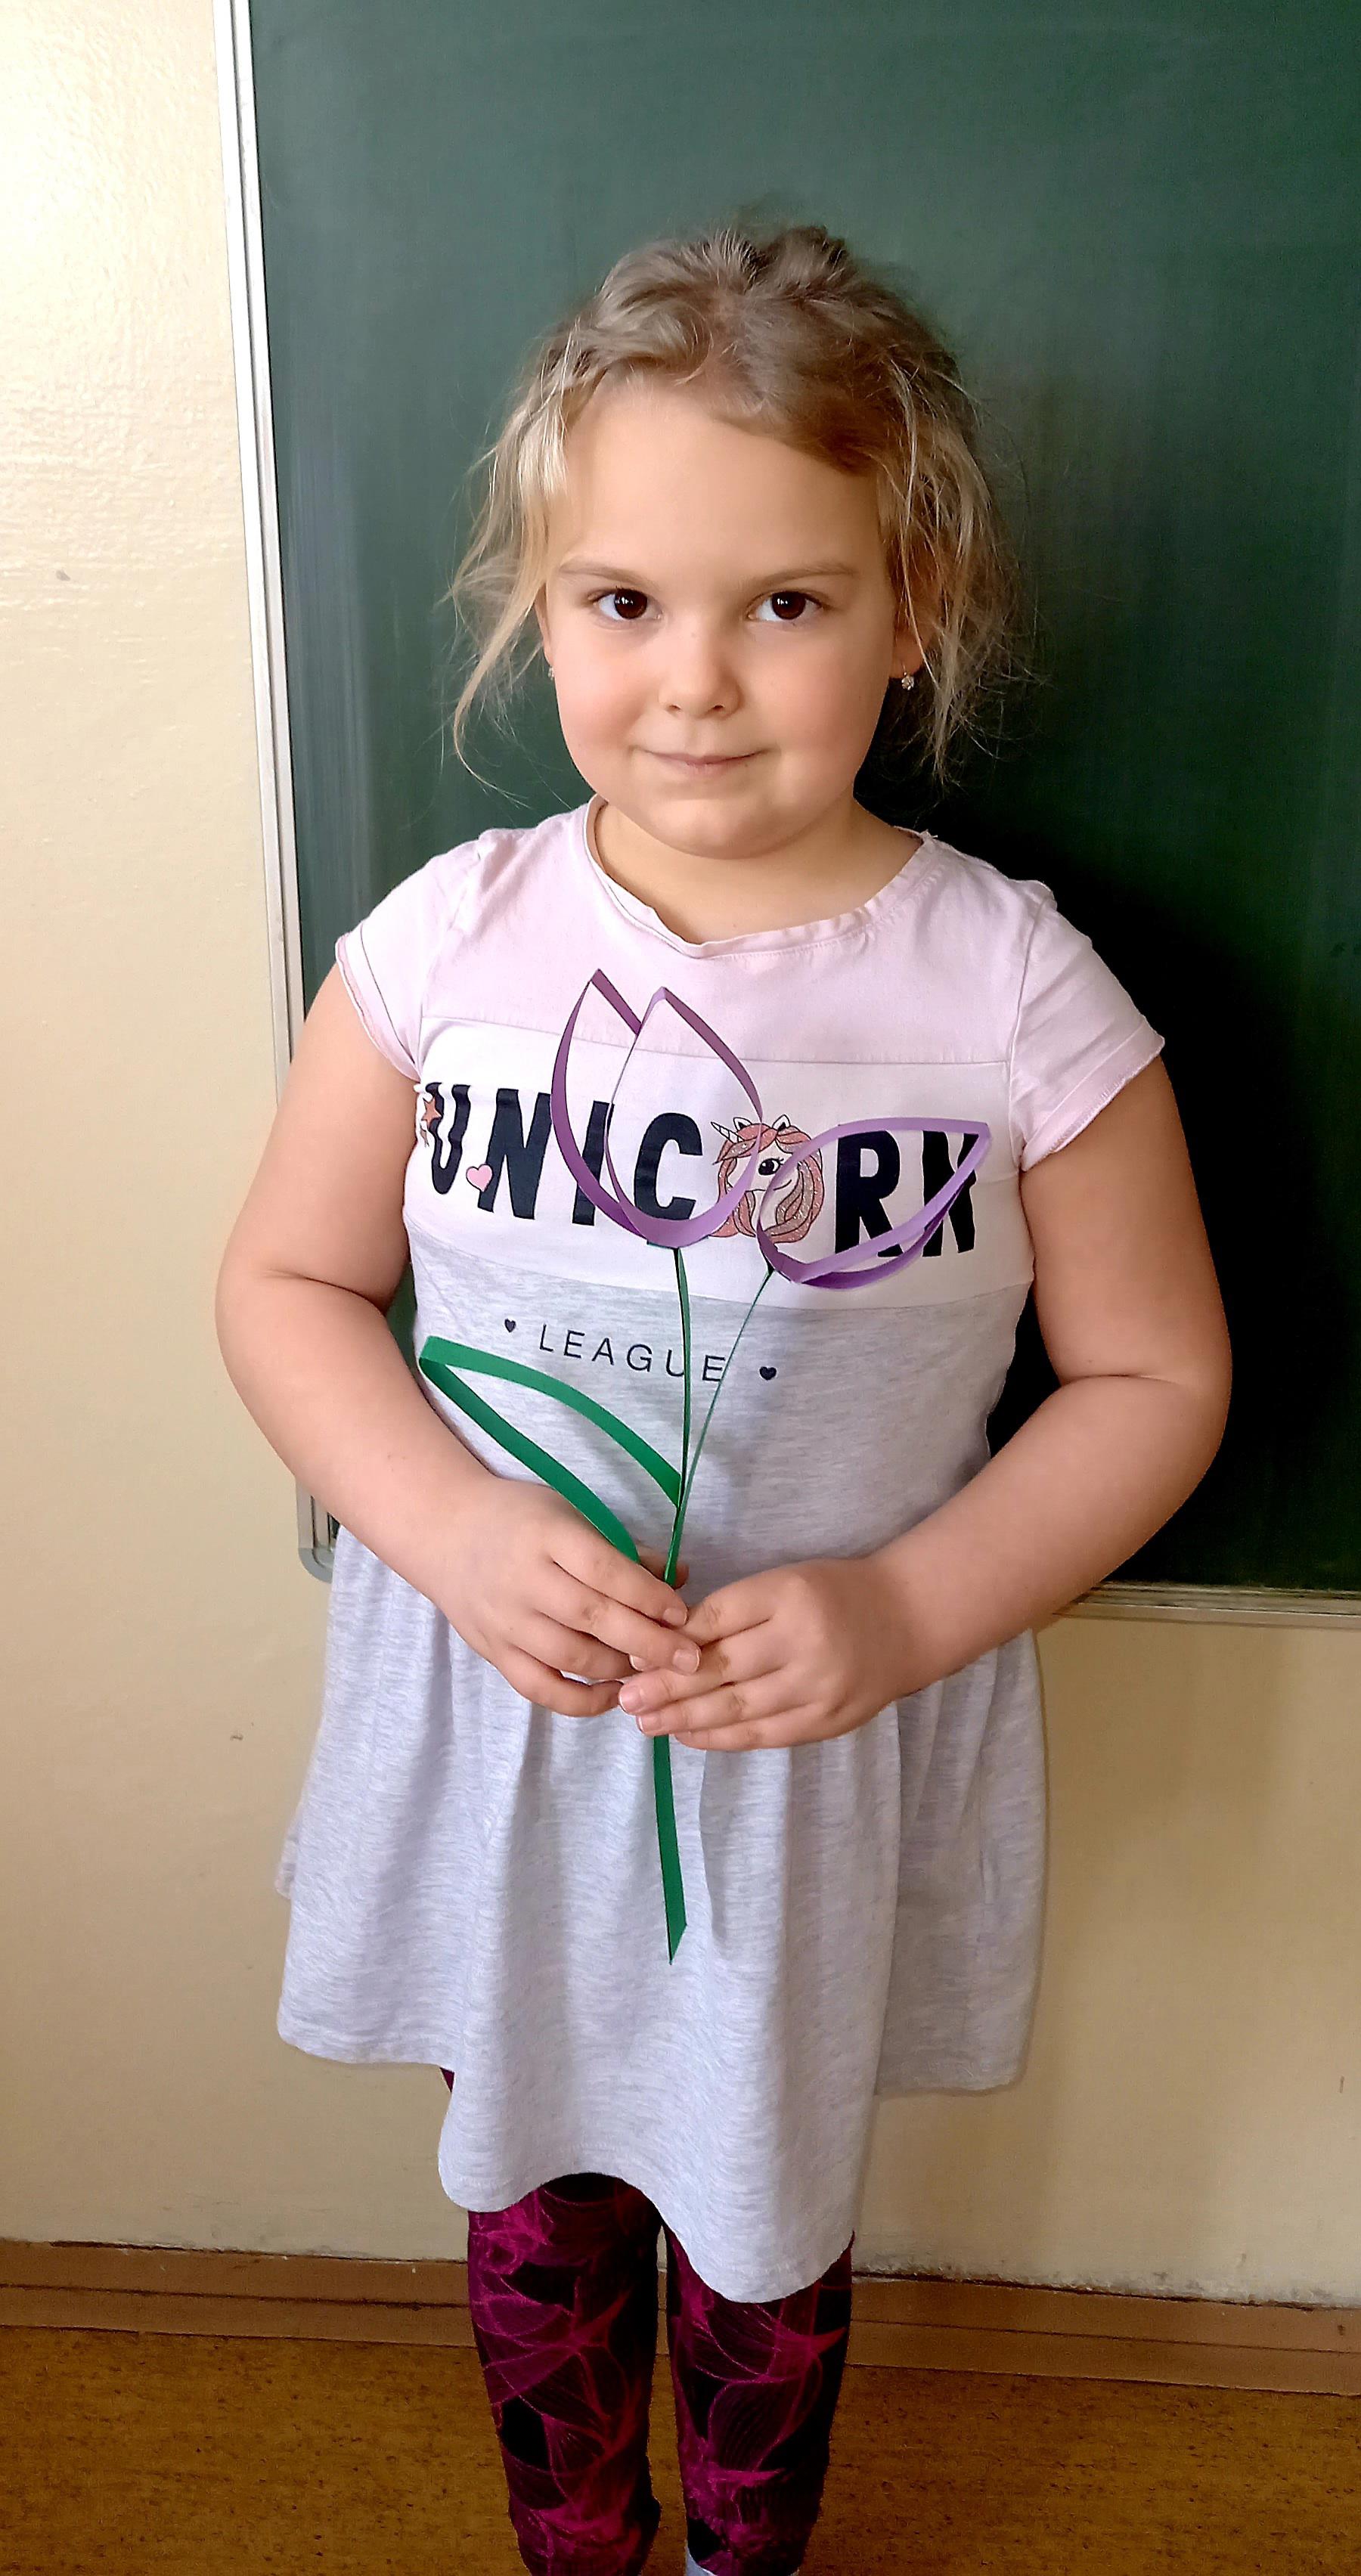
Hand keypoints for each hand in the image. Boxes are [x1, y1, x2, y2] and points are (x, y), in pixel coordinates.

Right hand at [434, 1480, 698, 1716]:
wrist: (444, 1532)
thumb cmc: (520, 1519)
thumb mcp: (570, 1515)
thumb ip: (624, 1550)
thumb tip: (682, 1578)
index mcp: (547, 1535)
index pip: (606, 1571)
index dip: (649, 1597)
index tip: (682, 1615)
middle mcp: (523, 1580)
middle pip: (593, 1619)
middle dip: (648, 1642)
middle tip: (690, 1659)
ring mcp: (504, 1620)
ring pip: (570, 1657)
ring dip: (620, 1670)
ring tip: (654, 1672)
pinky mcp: (492, 1651)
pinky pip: (540, 1687)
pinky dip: (580, 1701)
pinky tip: (613, 1696)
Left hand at [617, 1552, 923, 1750]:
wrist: (908, 1621)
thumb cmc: (833, 1595)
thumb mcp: (784, 1584)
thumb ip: (732, 1610)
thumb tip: (664, 1640)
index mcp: (790, 1594)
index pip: (718, 1619)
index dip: (672, 1642)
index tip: (634, 1656)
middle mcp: (804, 1640)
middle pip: (722, 1668)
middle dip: (667, 1686)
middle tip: (626, 1698)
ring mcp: (818, 1686)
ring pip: (738, 1707)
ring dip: (685, 1717)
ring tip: (646, 1722)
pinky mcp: (827, 1721)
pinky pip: (763, 1734)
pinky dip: (721, 1737)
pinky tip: (688, 1735)